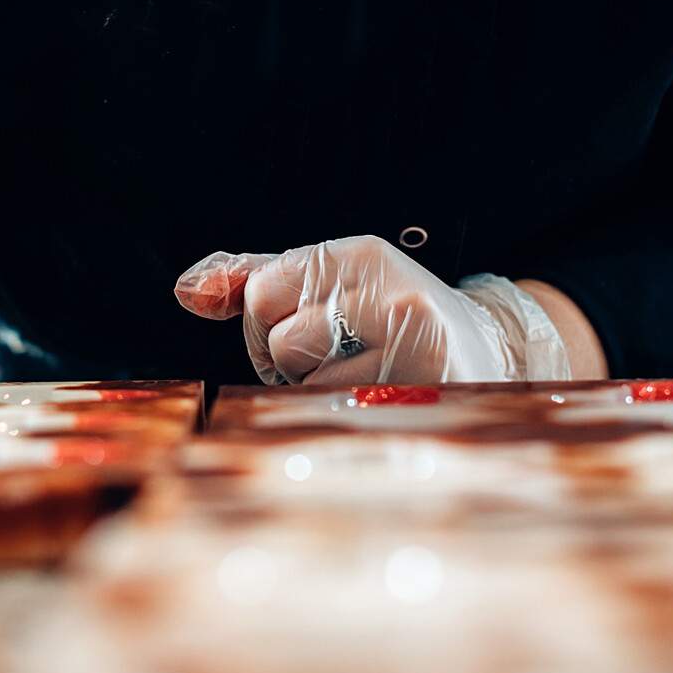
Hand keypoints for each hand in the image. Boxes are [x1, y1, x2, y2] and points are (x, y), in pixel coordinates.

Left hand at [176, 235, 572, 384]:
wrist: (487, 360)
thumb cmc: (390, 322)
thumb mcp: (328, 286)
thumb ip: (253, 280)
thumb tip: (186, 291)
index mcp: (363, 255)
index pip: (263, 290)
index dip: (266, 322)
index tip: (307, 326)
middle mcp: (391, 289)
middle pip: (279, 336)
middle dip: (289, 361)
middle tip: (340, 357)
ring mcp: (413, 343)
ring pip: (306, 380)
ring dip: (317, 392)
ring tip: (362, 379)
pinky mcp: (425, 392)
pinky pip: (336, 414)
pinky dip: (342, 417)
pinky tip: (378, 403)